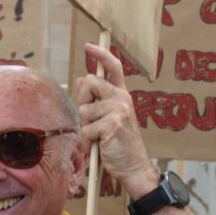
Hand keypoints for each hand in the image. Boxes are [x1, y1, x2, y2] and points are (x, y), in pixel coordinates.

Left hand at [74, 43, 157, 198]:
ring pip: (84, 110)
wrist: (134, 168)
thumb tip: (81, 79)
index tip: (88, 46)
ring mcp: (118, 110)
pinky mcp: (112, 124)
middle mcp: (122, 98)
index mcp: (122, 96)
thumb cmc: (119, 145)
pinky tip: (98, 147)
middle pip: (90, 82)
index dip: (101, 54)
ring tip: (98, 138)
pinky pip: (86, 128)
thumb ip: (96, 100)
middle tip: (92, 121)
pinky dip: (87, 141)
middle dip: (83, 101)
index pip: (114, 68)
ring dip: (85, 127)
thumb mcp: (108, 119)